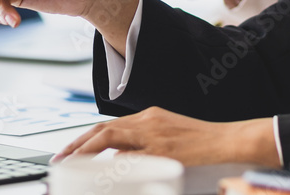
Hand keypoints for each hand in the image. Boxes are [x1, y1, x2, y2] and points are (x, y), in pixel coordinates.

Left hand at [51, 107, 279, 166]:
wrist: (228, 140)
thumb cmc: (200, 142)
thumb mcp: (168, 137)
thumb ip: (143, 145)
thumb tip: (118, 159)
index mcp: (148, 117)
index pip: (108, 126)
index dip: (85, 139)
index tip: (69, 152)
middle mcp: (148, 120)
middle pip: (104, 130)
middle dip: (78, 144)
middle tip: (60, 159)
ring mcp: (155, 134)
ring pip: (112, 137)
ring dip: (88, 151)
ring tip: (71, 164)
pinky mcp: (165, 149)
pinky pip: (133, 156)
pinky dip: (114, 163)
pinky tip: (102, 172)